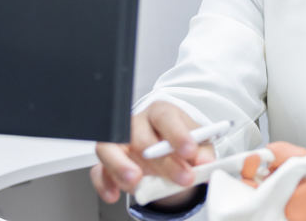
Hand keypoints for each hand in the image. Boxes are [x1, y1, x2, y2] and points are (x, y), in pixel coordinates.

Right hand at [91, 101, 215, 205]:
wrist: (168, 150)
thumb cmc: (180, 142)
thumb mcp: (198, 143)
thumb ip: (202, 152)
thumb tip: (206, 163)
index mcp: (161, 113)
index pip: (165, 117)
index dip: (177, 134)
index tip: (189, 151)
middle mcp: (137, 124)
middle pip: (142, 138)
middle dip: (164, 162)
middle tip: (182, 178)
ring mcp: (119, 142)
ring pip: (110, 149)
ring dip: (122, 166)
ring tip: (137, 181)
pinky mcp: (108, 161)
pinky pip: (99, 170)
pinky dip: (105, 183)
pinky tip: (115, 194)